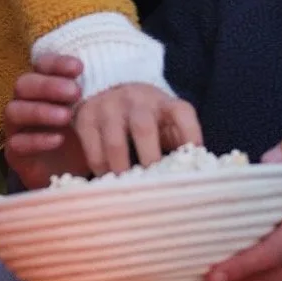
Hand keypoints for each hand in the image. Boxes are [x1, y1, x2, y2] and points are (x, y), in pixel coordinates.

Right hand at [4, 54, 84, 188]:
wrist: (74, 172)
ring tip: (66, 116)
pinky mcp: (15, 153)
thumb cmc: (84, 133)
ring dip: (40, 111)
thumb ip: (96, 95)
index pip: (41, 65)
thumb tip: (116, 74)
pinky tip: (58, 139)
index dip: (57, 63)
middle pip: (24, 84)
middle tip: (74, 92)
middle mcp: (24, 102)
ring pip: (14, 110)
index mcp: (43, 86)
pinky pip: (16, 142)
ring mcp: (16, 127)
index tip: (80, 67)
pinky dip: (37, 140)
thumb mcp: (92, 113)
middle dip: (48, 86)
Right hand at [72, 83, 202, 175]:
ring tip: (127, 189)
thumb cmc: (146, 117)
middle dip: (149, 159)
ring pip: (114, 142)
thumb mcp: (165, 122)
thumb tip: (194, 178)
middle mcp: (136, 100)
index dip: (191, 134)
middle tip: (153, 185)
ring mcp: (109, 106)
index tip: (194, 157)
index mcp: (163, 102)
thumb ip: (180, 143)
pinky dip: (101, 169)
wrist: (109, 91)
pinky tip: (108, 180)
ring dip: (121, 169)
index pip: (182, 113)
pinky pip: (93, 149)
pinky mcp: (86, 117)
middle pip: (143, 128)